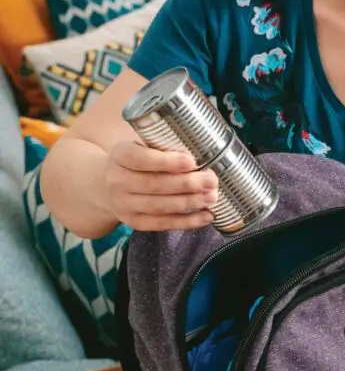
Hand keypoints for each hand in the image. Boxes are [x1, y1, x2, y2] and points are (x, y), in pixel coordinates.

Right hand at [104, 141, 218, 230]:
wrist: (107, 186)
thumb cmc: (136, 162)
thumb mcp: (141, 146)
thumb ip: (163, 147)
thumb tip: (202, 151)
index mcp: (119, 156)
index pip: (140, 159)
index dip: (166, 162)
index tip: (191, 161)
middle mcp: (117, 181)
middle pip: (153, 184)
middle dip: (186, 184)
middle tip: (211, 180)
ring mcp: (124, 205)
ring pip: (159, 206)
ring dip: (189, 202)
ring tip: (212, 196)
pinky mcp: (134, 222)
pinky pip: (162, 224)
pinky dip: (186, 222)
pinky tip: (206, 216)